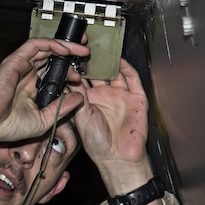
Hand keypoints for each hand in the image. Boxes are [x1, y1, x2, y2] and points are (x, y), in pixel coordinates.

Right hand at [0, 38, 88, 144]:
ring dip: (65, 47)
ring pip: (46, 49)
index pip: (54, 75)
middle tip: (87, 54)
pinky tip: (65, 49)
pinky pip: (35, 45)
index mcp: (32, 90)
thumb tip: (80, 98)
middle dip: (71, 54)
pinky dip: (51, 44)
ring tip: (82, 49)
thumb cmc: (7, 126)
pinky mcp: (15, 60)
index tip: (82, 77)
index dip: (69, 73)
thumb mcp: (44, 119)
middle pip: (52, 59)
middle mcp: (27, 76)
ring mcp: (22, 67)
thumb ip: (61, 108)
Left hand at [74, 58, 155, 195]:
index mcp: (89, 100)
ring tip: (102, 49)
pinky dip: (127, 68)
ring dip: (110, 62)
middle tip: (85, 48)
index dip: (78, 67)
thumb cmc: (97, 143)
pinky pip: (133, 79)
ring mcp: (121, 96)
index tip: (71, 56)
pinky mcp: (136, 98)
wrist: (118, 157)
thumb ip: (76, 96)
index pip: (83, 79)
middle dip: (93, 60)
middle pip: (100, 72)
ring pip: (116, 72)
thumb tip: (68, 78)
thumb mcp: (80, 116)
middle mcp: (105, 96)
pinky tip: (119, 60)